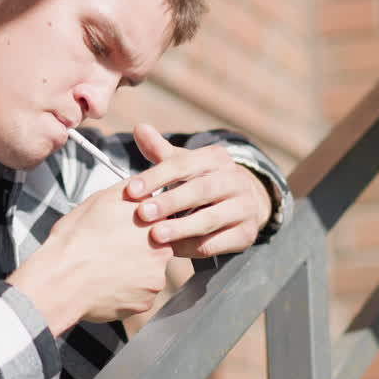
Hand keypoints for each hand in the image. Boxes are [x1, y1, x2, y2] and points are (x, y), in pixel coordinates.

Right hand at [9, 180, 172, 334]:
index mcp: (153, 223)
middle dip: (138, 249)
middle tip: (112, 250)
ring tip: (106, 267)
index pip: (161, 220)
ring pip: (148, 272)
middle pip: (157, 247)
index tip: (127, 230)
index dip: (142, 225)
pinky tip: (108, 282)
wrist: (61, 279)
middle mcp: (161, 251)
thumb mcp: (101, 199)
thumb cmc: (75, 241)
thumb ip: (131, 189)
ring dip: (133, 270)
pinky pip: (140, 294)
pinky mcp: (145, 302)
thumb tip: (143, 184)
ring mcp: (155, 279)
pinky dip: (127, 291)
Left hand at [126, 123, 272, 257]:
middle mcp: (235, 180)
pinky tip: (173, 250)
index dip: (156, 177)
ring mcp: (245, 207)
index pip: (184, 164)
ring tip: (156, 235)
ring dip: (181, 228)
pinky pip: (217, 243)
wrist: (245, 204)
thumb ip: (161, 152)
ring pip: (210, 218)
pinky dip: (194, 246)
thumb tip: (139, 129)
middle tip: (142, 214)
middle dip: (170, 202)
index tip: (131, 191)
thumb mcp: (185, 165)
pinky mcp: (247, 233)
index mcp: (216, 158)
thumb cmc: (203, 181)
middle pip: (200, 190)